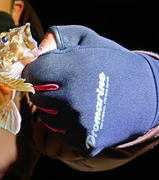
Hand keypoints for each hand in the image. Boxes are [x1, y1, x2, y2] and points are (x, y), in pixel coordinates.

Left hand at [23, 25, 158, 156]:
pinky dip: (68, 127)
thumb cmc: (113, 63)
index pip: (32, 73)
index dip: (36, 71)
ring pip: (46, 118)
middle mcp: (74, 97)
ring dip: (54, 110)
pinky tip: (85, 116)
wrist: (148, 94)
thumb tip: (34, 49)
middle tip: (62, 86)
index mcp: (73, 69)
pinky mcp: (86, 141)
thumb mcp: (89, 40)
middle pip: (36, 97)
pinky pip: (62, 135)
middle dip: (44, 90)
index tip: (45, 70)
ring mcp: (80, 122)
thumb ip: (59, 37)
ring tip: (75, 100)